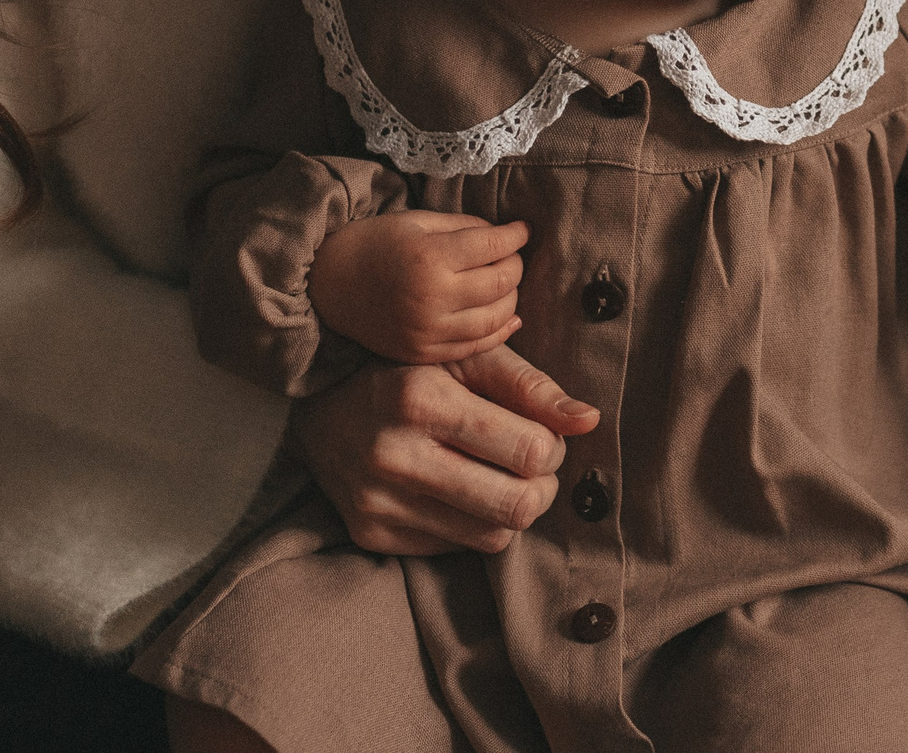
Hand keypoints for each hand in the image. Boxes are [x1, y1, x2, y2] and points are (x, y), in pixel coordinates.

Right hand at [289, 345, 598, 553]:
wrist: (318, 404)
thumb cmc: (411, 371)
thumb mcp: (468, 359)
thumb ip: (531, 387)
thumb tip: (589, 420)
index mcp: (421, 400)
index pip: (529, 451)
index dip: (553, 448)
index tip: (544, 436)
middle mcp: (393, 457)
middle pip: (515, 506)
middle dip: (542, 488)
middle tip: (534, 466)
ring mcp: (377, 502)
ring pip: (492, 536)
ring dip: (514, 509)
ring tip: (504, 477)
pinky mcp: (370, 533)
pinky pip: (457, 548)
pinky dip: (475, 524)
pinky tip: (464, 492)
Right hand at [308, 211, 524, 362]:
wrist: (329, 284)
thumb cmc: (376, 244)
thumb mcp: (419, 221)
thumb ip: (466, 227)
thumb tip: (507, 236)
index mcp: (430, 257)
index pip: (494, 246)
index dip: (516, 235)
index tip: (523, 230)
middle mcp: (432, 297)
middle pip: (502, 283)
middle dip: (515, 265)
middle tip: (511, 255)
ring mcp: (428, 331)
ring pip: (496, 318)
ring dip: (511, 298)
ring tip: (505, 283)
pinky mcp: (424, 353)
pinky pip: (476, 346)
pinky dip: (499, 331)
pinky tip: (508, 316)